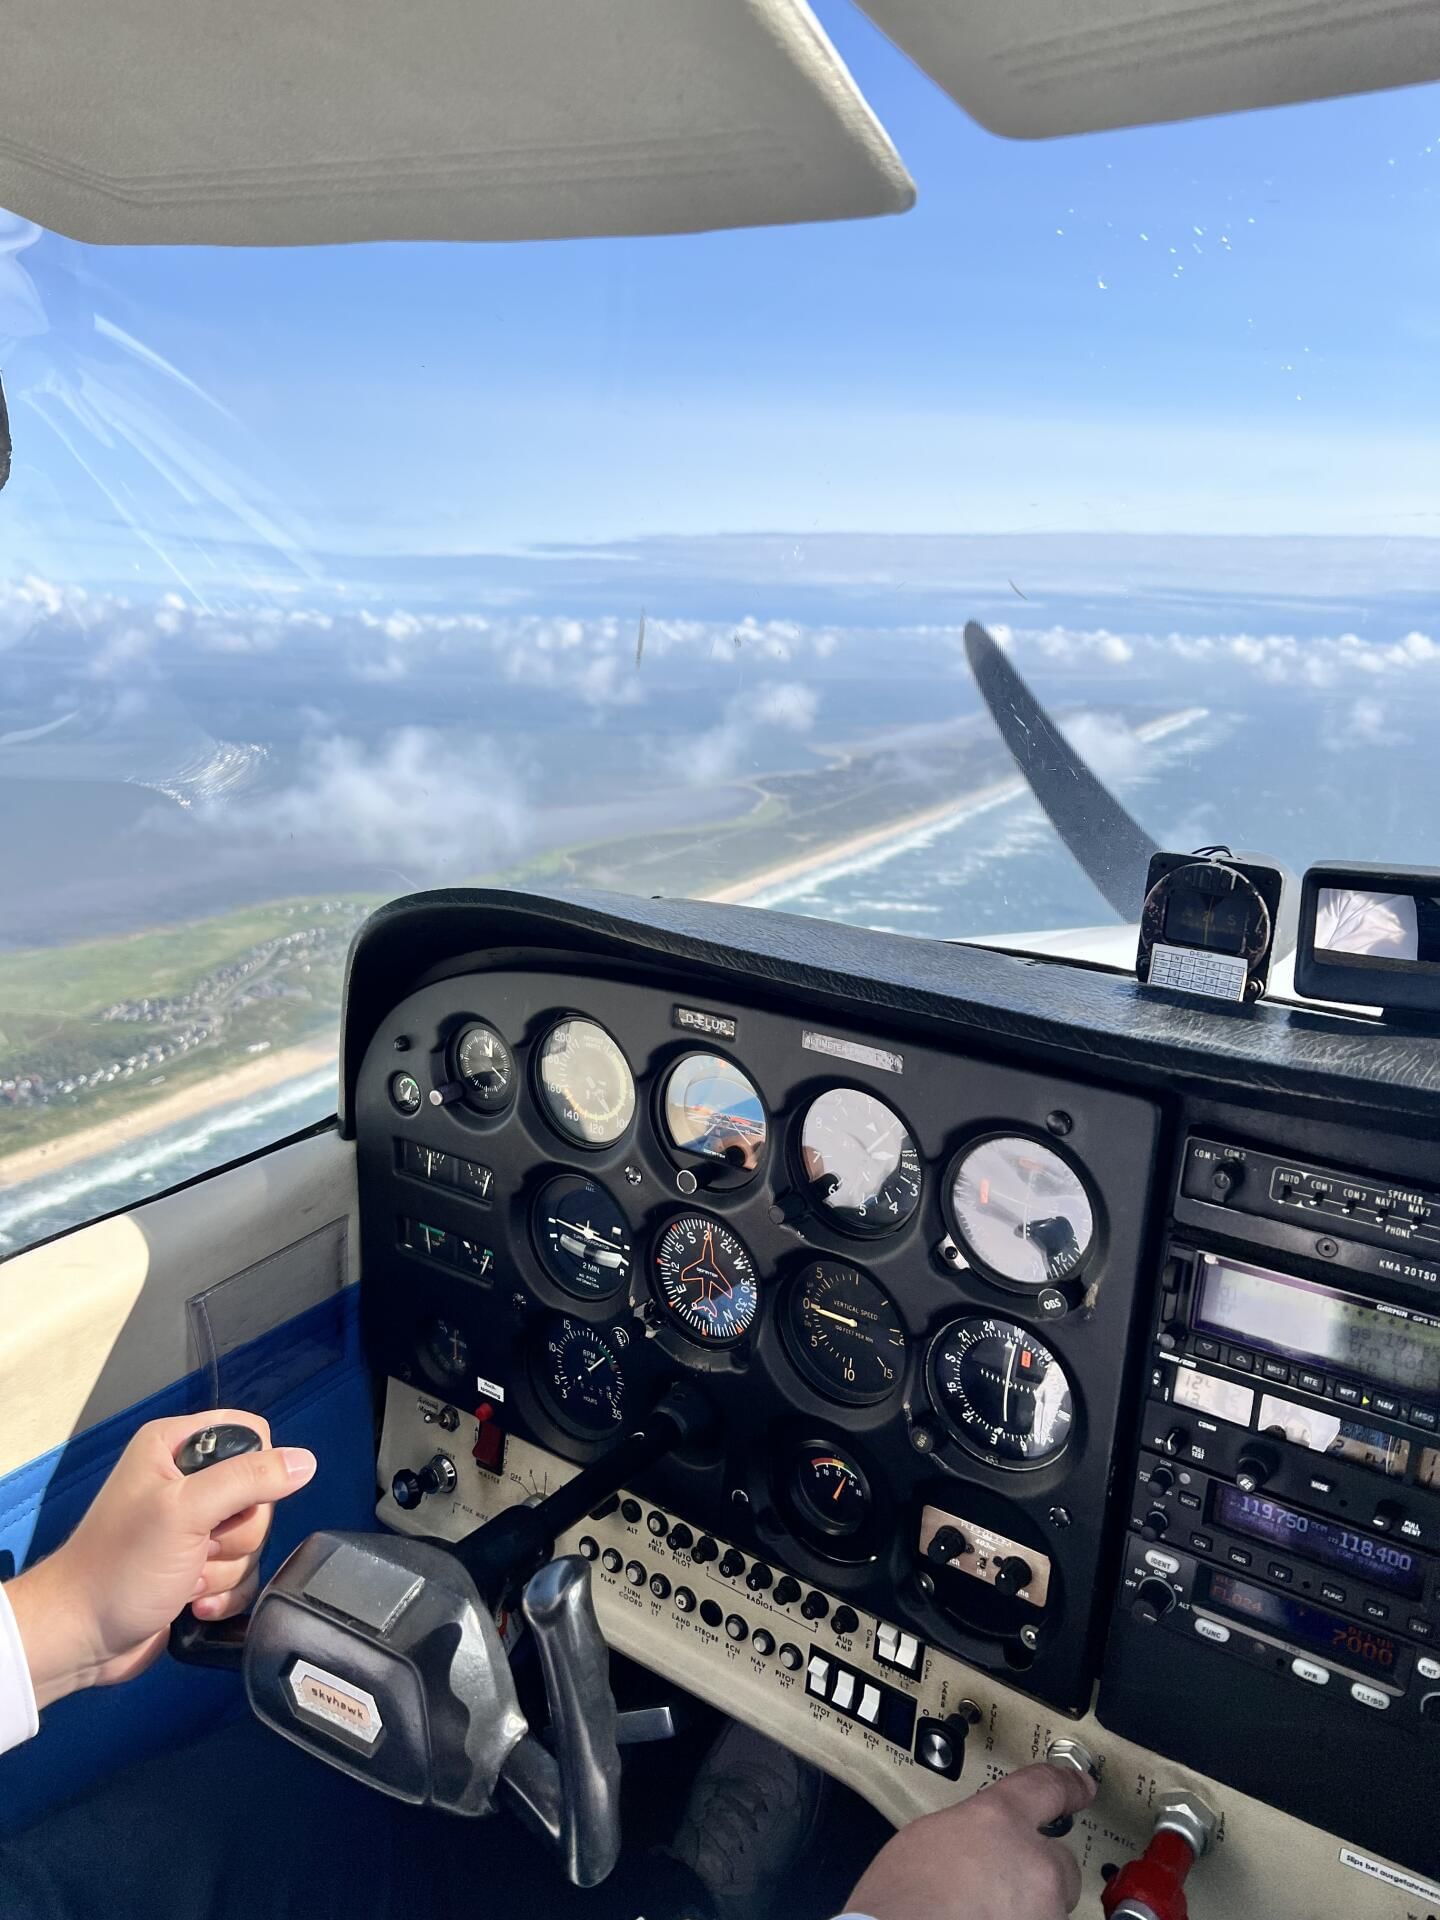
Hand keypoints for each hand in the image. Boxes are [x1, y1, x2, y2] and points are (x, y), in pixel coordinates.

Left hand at [7, 1412, 315, 1706]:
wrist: (79, 1640)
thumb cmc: (120, 1567)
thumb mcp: (185, 1511)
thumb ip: (248, 1479)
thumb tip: (307, 1461)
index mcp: (174, 1447)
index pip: (251, 1433)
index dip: (256, 1467)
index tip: (231, 1499)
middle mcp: (185, 1481)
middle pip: (258, 1494)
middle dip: (235, 1534)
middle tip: (198, 1548)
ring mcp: (193, 1527)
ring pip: (252, 1539)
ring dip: (225, 1570)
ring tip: (186, 1581)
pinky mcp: (198, 1567)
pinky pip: (242, 1573)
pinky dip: (224, 1593)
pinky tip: (193, 1603)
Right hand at [843, 1762, 1097, 1919]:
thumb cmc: (897, 1903)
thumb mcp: (928, 1839)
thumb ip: (971, 1830)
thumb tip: (985, 1843)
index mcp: (997, 1820)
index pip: (1046, 1789)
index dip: (1067, 1785)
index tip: (1080, 1786)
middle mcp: (1033, 1863)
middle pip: (1060, 1863)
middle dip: (1037, 1873)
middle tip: (998, 1887)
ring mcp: (1043, 1911)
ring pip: (1050, 1905)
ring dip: (1027, 1908)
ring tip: (981, 1913)